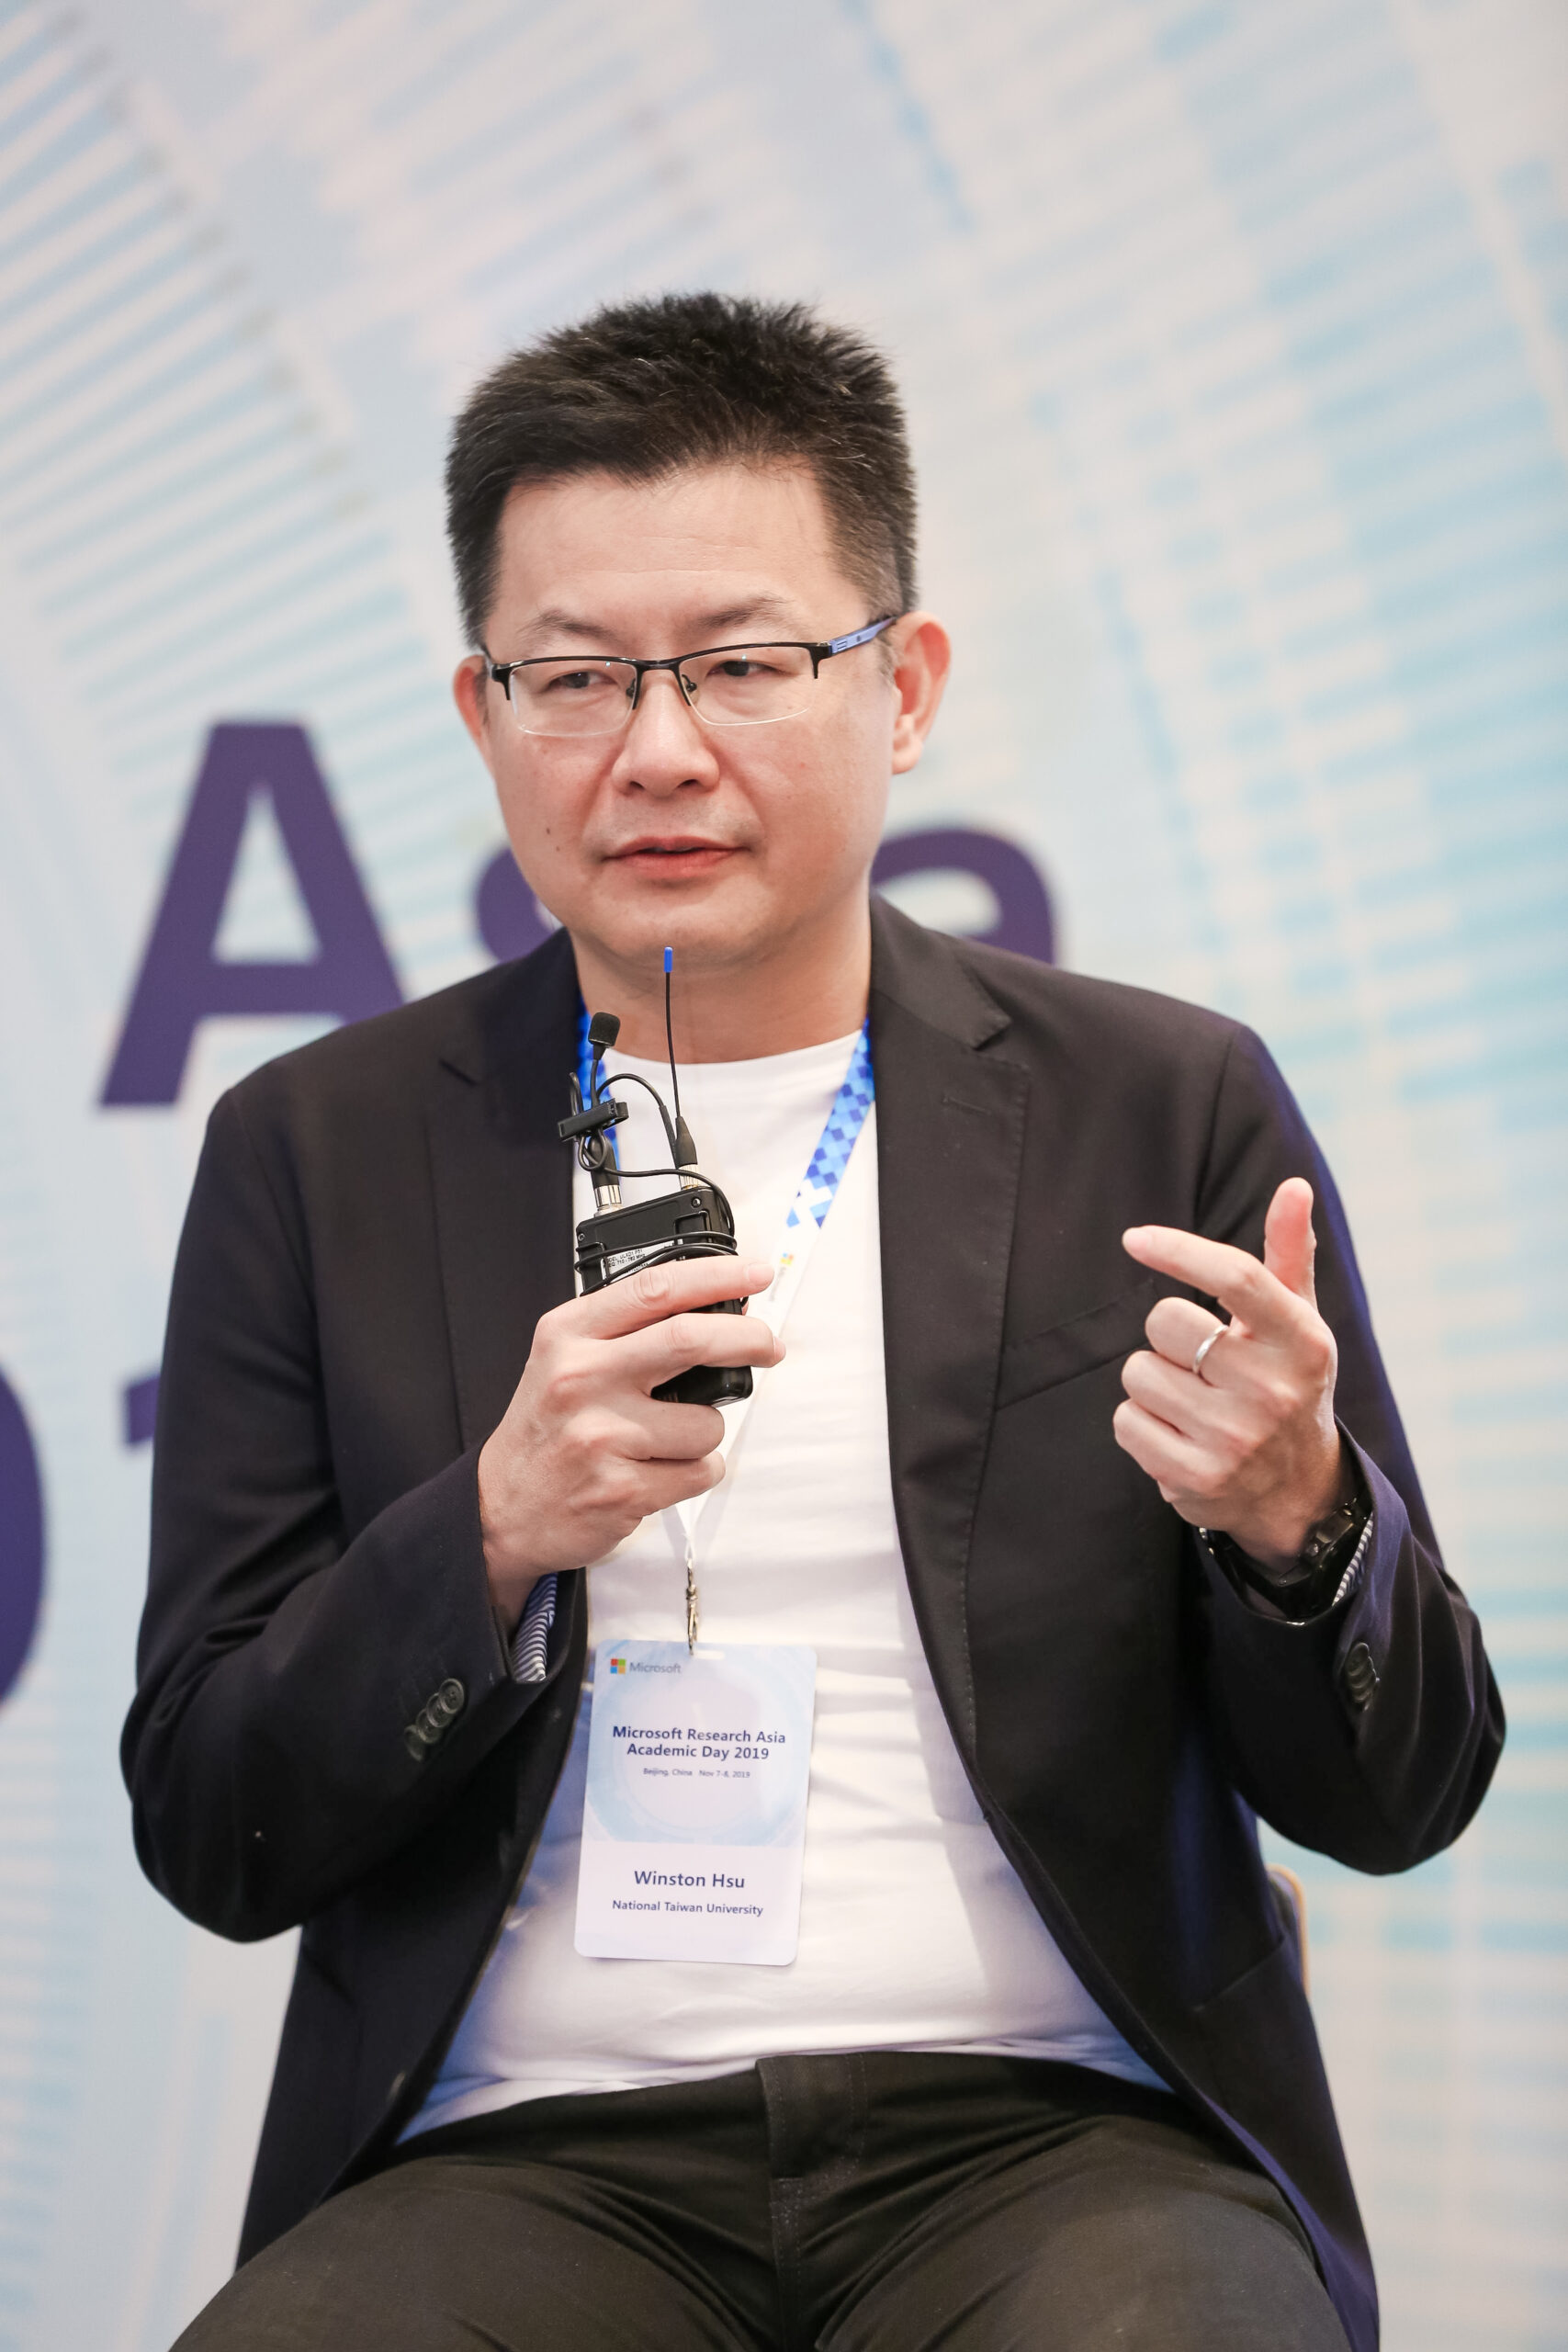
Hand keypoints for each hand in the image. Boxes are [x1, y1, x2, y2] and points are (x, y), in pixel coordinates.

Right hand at [478, 1255, 783, 1626]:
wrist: (500, 1507)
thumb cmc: (545, 1430)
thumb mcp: (562, 1358)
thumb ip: (623, 1330)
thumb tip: (711, 1308)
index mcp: (569, 1336)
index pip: (655, 1289)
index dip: (717, 1276)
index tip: (756, 1272)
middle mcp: (582, 1379)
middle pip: (689, 1339)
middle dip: (748, 1337)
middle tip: (769, 1344)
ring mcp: (601, 1436)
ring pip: (706, 1422)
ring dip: (707, 1431)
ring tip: (667, 1439)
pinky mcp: (621, 1489)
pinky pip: (700, 1471)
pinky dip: (696, 1471)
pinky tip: (658, 1470)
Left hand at [1114, 1178, 1348, 1572]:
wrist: (1296, 1490)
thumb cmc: (1286, 1382)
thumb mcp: (1298, 1321)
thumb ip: (1288, 1252)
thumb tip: (1294, 1185)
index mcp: (1303, 1340)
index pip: (1235, 1275)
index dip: (1178, 1249)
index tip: (1134, 1239)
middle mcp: (1273, 1389)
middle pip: (1166, 1320)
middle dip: (1167, 1333)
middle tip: (1199, 1357)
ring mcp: (1235, 1438)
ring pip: (1137, 1372)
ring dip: (1151, 1381)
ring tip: (1192, 1400)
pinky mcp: (1197, 1478)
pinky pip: (1125, 1421)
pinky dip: (1139, 1424)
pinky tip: (1178, 1435)